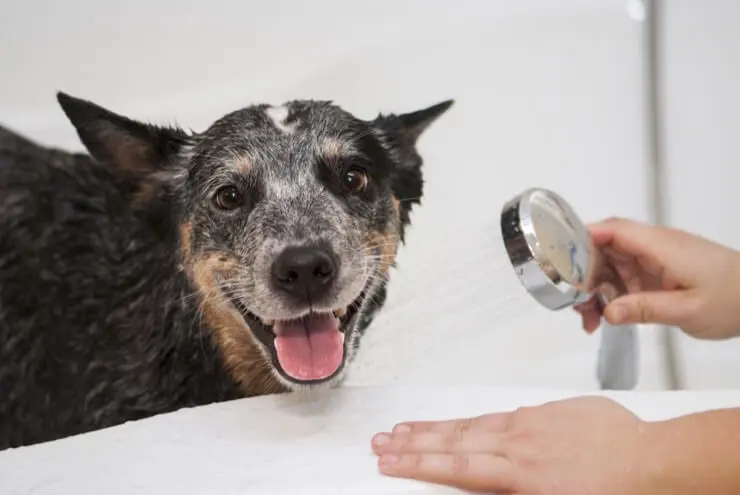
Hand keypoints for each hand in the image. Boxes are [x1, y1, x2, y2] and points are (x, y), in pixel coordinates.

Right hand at [371, 396, 652, 493]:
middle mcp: (519, 445)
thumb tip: (485, 483)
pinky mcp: (550, 411)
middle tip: (382, 441)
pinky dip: (476, 420)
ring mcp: (533, 425)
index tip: (390, 460)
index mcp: (521, 475)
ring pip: (474, 424)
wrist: (655, 462)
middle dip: (414, 443)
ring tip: (407, 428)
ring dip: (438, 428)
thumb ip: (517, 492)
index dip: (419, 463)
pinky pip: (505, 414)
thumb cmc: (618, 494)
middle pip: (456, 442)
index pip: (457, 467)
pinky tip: (462, 423)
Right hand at [574, 217, 739, 339]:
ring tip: (588, 319)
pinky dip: (611, 296)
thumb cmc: (733, 299)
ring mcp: (655, 261)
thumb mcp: (688, 310)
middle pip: (605, 249)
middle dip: (584, 274)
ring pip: (611, 266)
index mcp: (661, 246)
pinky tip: (606, 317)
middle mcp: (654, 248)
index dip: (583, 237)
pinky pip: (624, 279)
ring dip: (595, 289)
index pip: (614, 230)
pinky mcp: (657, 274)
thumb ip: (646, 309)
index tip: (559, 255)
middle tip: (574, 303)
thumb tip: (608, 312)